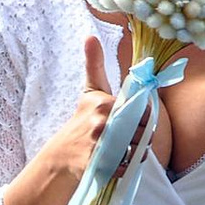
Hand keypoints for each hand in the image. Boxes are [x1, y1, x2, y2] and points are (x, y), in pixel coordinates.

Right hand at [0, 35, 137, 204]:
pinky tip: (115, 164)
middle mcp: (101, 122)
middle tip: (128, 139)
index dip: (142, 117)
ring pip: (137, 149)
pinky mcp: (97, 164)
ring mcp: (98, 144)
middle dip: (141, 137)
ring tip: (123, 151)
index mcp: (103, 102)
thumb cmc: (81, 120)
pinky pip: (125, 167)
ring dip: (135, 153)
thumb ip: (94, 64)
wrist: (61, 157)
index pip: (141, 109)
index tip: (133, 120)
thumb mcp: (89, 90)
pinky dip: (124, 168)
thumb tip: (90, 35)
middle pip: (142, 131)